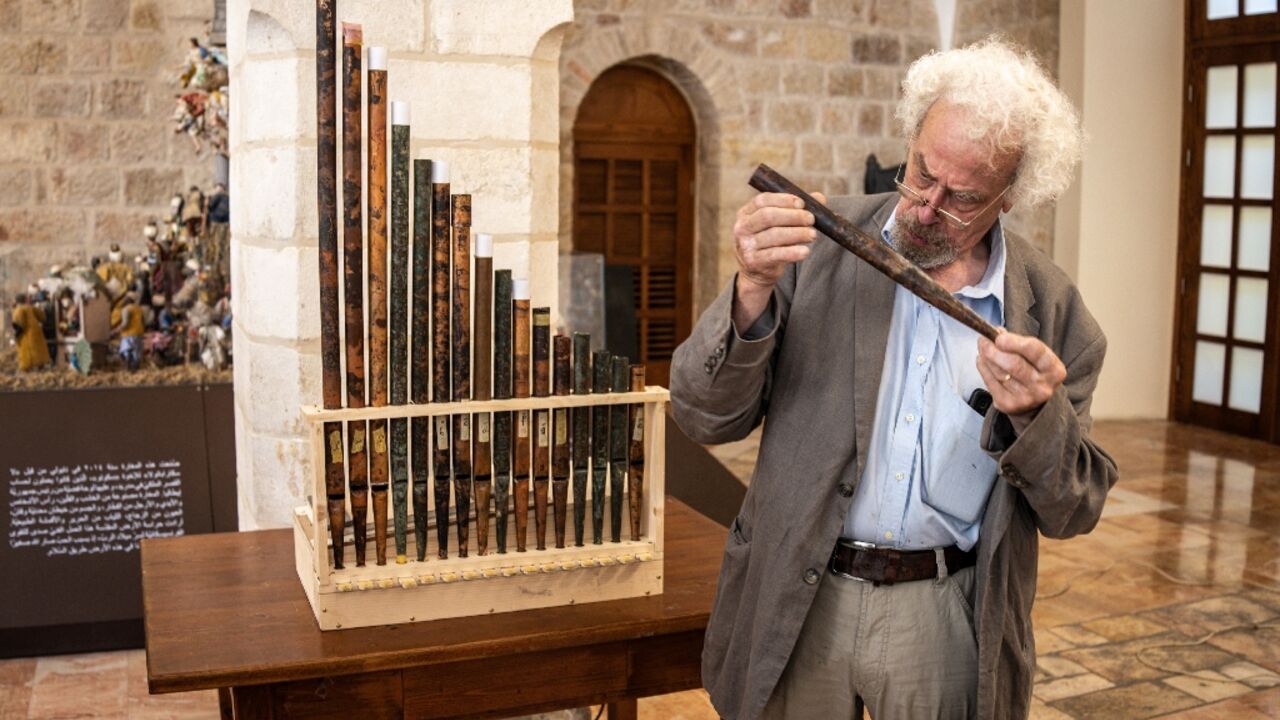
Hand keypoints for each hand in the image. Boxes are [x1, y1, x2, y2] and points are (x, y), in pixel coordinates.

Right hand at [732, 191, 824, 330]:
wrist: (758, 270)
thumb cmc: (772, 241)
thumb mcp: (780, 223)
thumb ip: (797, 209)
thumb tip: (819, 198)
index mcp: (746, 213)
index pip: (762, 200)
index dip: (783, 199)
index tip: (802, 203)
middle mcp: (742, 227)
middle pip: (768, 216)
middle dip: (793, 216)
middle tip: (811, 219)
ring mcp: (746, 245)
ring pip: (774, 235)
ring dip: (797, 234)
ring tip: (813, 235)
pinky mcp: (754, 261)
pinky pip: (775, 255)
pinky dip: (792, 252)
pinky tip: (805, 251)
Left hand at [976, 331, 1065, 433]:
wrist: (1034, 403)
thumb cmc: (1033, 372)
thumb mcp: (1035, 356)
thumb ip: (1018, 342)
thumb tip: (997, 333)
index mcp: (1054, 370)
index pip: (1035, 351)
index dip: (1014, 342)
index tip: (999, 337)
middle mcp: (1042, 386)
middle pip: (1014, 364)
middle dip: (994, 350)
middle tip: (984, 340)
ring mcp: (1025, 398)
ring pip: (999, 373)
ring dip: (986, 357)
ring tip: (983, 348)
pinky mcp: (1008, 404)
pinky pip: (990, 382)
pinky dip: (983, 367)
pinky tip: (982, 360)